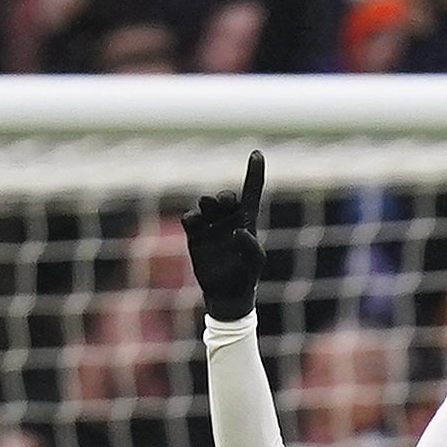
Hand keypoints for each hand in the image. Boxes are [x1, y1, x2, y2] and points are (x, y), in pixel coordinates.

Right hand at [183, 150, 265, 322]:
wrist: (226, 292)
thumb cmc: (246, 275)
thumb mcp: (255, 262)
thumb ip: (251, 247)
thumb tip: (238, 231)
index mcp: (247, 220)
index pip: (251, 192)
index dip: (254, 173)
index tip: (257, 153)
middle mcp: (228, 218)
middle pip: (226, 197)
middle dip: (225, 197)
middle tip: (223, 203)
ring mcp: (210, 225)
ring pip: (206, 204)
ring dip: (208, 203)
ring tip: (208, 207)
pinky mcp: (195, 235)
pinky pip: (190, 219)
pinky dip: (191, 217)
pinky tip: (194, 222)